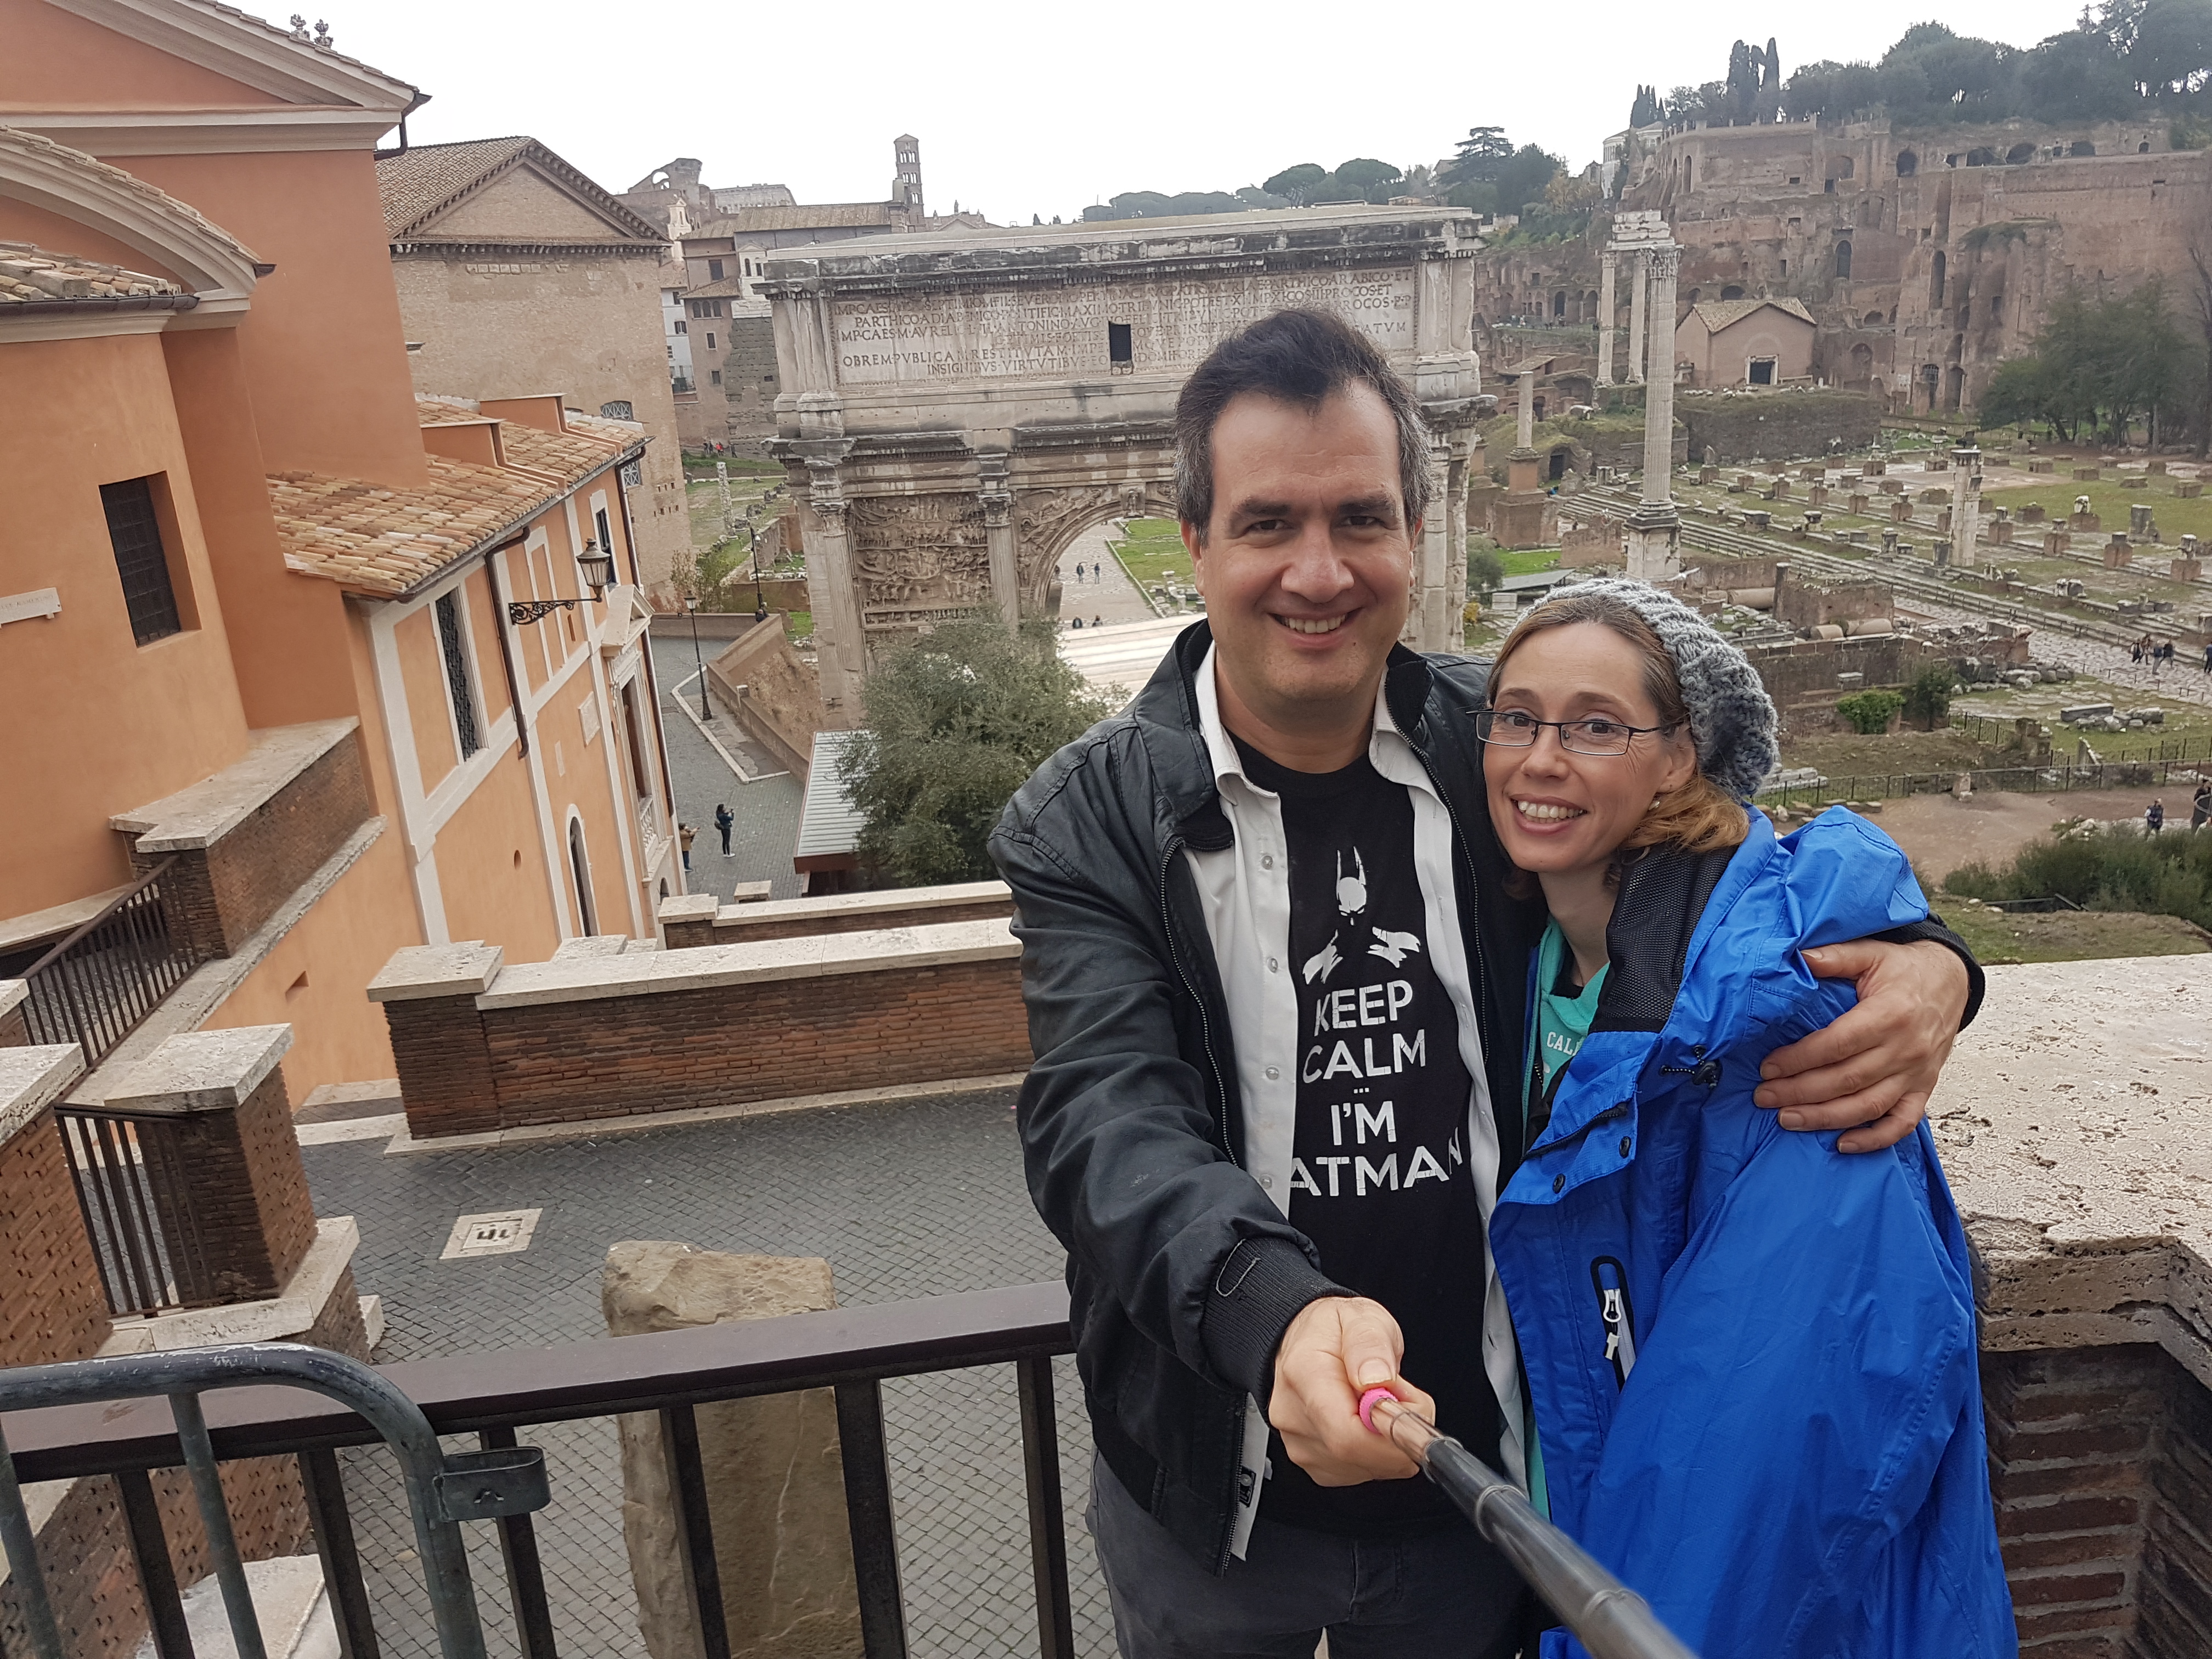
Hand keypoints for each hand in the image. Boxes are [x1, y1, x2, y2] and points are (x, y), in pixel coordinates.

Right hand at [1269, 1296, 1434, 1485]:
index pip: (1346, 1435)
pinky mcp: (1313, 1461)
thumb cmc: (1334, 1329)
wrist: (1305, 1338)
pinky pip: (1359, 1473)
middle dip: (1398, 1434)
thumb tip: (1377, 1381)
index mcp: (1304, 1374)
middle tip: (1402, 1396)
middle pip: (1358, 1456)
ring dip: (1389, 1444)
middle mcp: (1294, 1414)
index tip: (1414, 1412)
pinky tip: (1368, 1423)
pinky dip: (1376, 1453)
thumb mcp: (1362, 1316)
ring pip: (1364, 1469)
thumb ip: (1370, 1344)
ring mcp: (1299, 1442)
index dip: (1392, 1437)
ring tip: (1382, 1404)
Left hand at [1753, 939, 1966, 1153]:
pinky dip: (1875, 1139)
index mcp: (1890, 1014)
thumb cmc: (1905, 968)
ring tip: (1788, 1120)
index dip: (1799, 1059)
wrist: (1951, 980)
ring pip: (1868, 1106)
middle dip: (1800, 1093)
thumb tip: (1798, 956)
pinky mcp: (1924, 1087)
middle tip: (1764, 1097)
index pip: (1837, 1044)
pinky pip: (1903, 1121)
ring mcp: (1917, 1072)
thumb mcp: (1871, 952)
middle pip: (1846, 1080)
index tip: (1768, 1067)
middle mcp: (1906, 1049)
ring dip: (1826, 1118)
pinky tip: (1843, 1144)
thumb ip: (1835, 956)